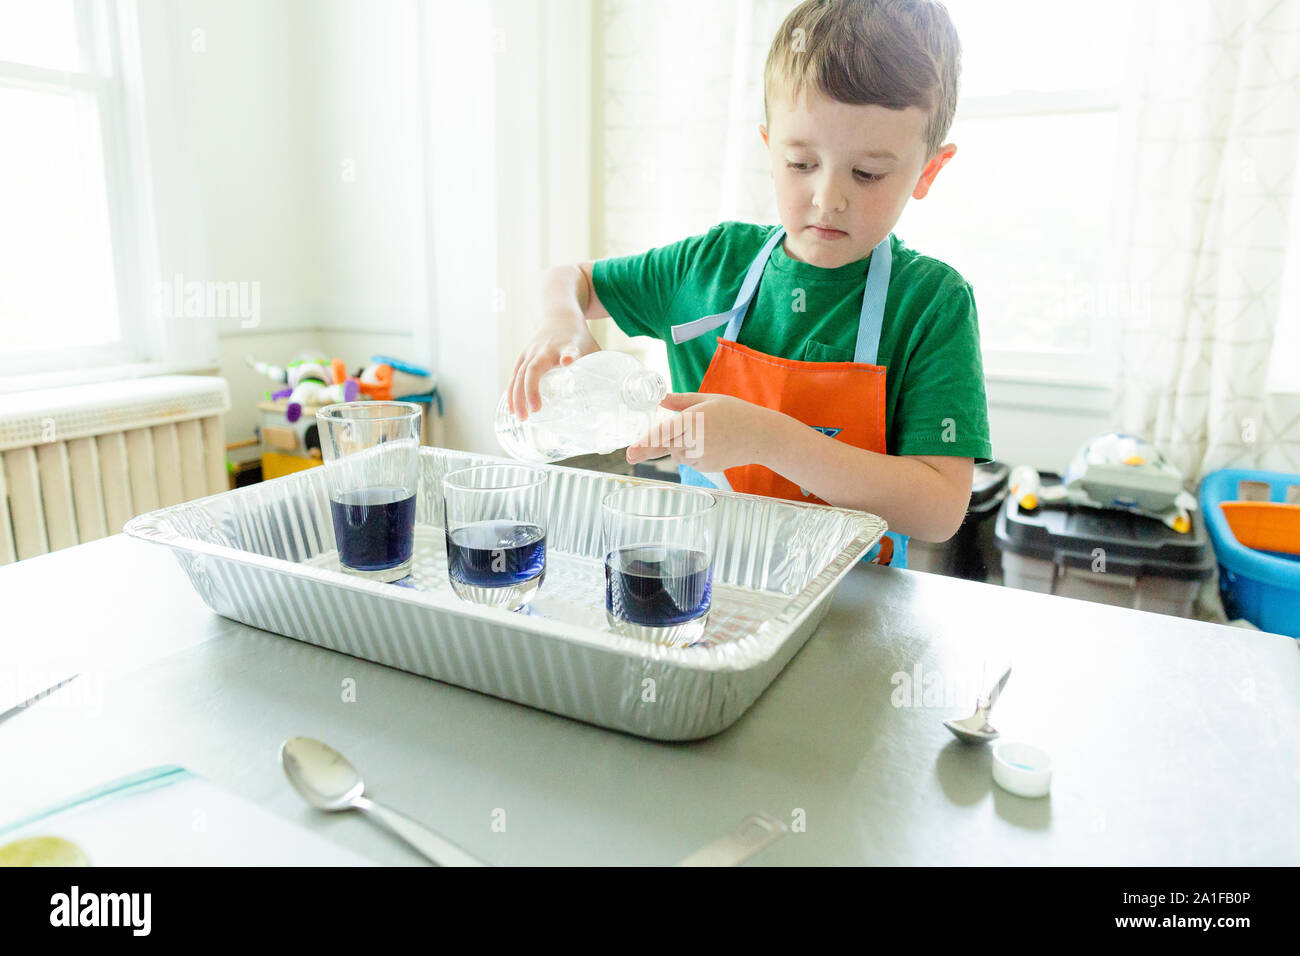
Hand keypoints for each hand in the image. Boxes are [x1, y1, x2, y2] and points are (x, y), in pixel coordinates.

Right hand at [507, 318, 599, 418]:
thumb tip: (613, 398)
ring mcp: (531, 352)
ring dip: (517, 397)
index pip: (568, 350)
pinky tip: (511, 409)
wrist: (559, 316)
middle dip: (531, 390)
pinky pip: (514, 375)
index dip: (569, 355)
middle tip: (535, 411)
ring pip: (519, 374)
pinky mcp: (523, 356)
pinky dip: (512, 392)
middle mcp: (545, 348)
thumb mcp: (592, 348)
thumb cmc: (578, 337)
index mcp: (566, 345)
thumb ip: (599, 369)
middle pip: (534, 368)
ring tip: (521, 418)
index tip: (567, 361)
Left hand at [626, 393, 781, 471]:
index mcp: (693, 419)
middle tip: (634, 454)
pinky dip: (692, 454)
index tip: (630, 451)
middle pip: (667, 445)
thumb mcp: (708, 399)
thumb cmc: (734, 412)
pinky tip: (711, 445)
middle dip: (656, 445)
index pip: (663, 432)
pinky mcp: (707, 466)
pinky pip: (690, 462)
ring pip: (677, 455)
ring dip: (680, 447)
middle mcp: (696, 439)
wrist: (761, 435)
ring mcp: (702, 456)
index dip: (645, 443)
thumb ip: (681, 401)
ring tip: (704, 435)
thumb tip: (660, 398)